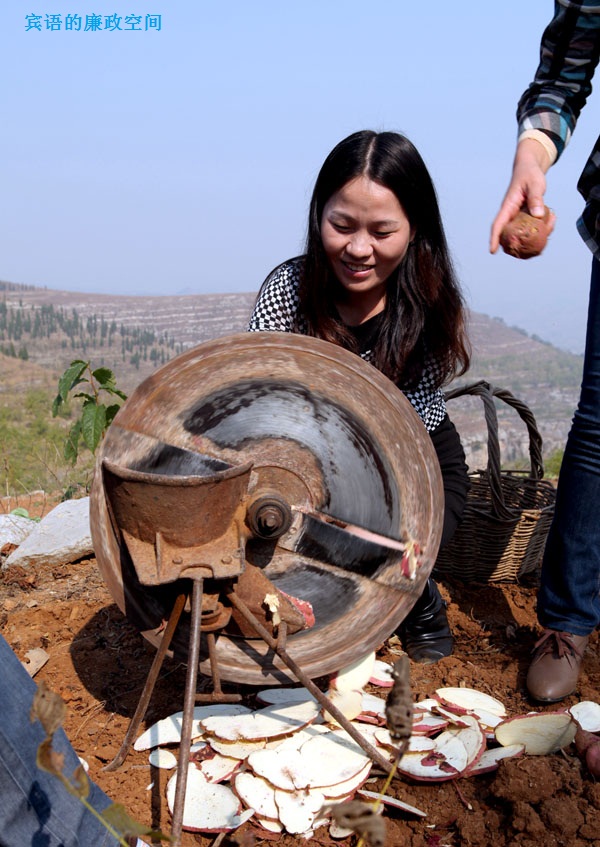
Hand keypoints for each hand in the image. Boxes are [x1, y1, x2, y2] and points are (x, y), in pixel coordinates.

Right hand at [490, 138, 554, 253]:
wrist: (530, 169)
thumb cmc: (530, 174)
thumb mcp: (535, 184)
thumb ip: (536, 198)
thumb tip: (538, 215)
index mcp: (508, 207)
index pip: (498, 224)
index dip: (494, 238)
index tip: (492, 251)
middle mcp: (511, 214)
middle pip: (510, 235)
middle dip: (520, 243)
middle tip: (534, 248)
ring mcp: (518, 217)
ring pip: (523, 233)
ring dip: (537, 235)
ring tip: (551, 223)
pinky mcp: (526, 217)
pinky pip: (532, 227)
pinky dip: (543, 228)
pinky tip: (552, 220)